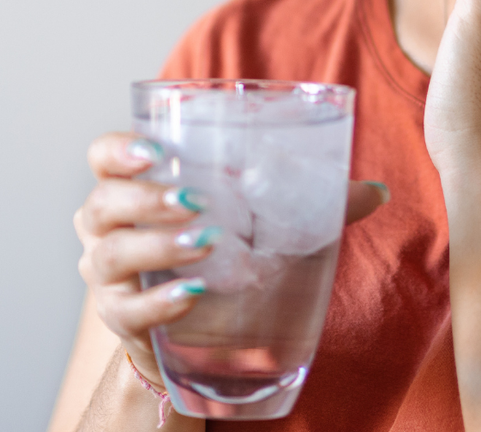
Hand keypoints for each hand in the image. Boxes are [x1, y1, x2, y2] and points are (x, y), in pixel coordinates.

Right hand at [73, 132, 390, 380]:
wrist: (198, 330)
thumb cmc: (223, 255)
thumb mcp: (259, 220)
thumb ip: (311, 202)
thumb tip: (377, 192)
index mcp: (135, 186)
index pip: (103, 156)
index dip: (119, 150)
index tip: (156, 149)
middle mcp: (107, 228)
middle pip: (103, 203)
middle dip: (146, 198)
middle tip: (195, 200)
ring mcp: (109, 277)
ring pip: (112, 255)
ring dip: (158, 246)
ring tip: (206, 243)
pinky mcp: (122, 319)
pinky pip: (129, 310)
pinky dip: (159, 302)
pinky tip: (192, 295)